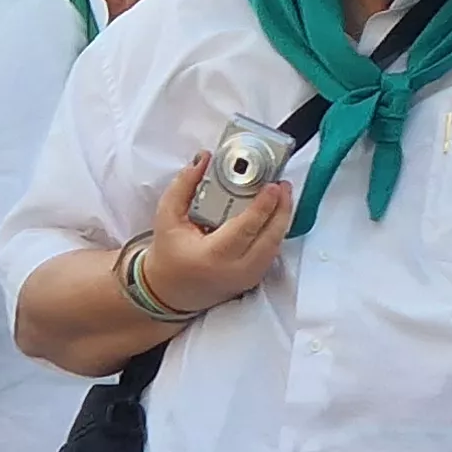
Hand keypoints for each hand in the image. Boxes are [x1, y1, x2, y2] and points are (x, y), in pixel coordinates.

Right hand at [139, 153, 290, 312]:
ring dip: (283, 218)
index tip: (272, 186)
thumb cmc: (168, 254)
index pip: (245, 229)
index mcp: (212, 256)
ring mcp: (247, 277)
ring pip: (275, 245)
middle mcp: (235, 270)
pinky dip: (277, 231)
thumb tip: (204, 160)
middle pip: (270, 238)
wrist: (170, 291)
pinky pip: (272, 252)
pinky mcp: (253, 279)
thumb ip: (184, 185)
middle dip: (281, 209)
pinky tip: (276, 213)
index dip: (263, 206)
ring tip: (283, 195)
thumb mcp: (167, 216)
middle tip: (283, 185)